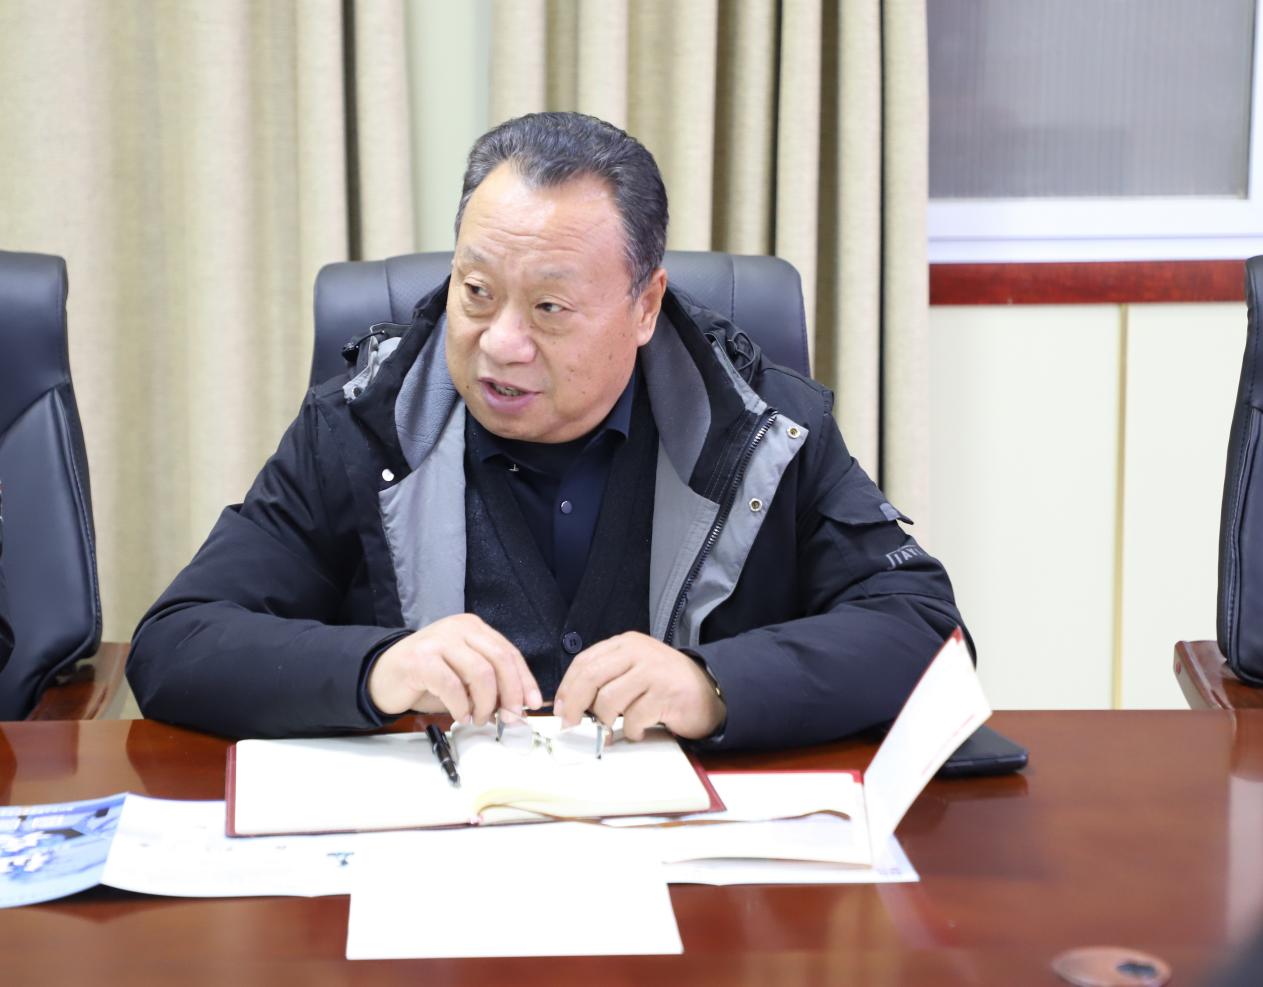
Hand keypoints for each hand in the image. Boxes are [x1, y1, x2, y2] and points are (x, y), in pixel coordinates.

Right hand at [367, 614, 541, 722]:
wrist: (384, 676)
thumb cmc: (428, 678)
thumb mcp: (464, 677)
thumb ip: (489, 683)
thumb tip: (518, 707)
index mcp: (473, 628)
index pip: (509, 652)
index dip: (525, 680)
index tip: (533, 704)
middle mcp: (458, 628)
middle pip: (499, 659)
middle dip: (511, 693)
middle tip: (510, 718)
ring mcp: (438, 640)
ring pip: (480, 672)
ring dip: (485, 703)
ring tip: (479, 719)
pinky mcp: (420, 659)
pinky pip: (452, 685)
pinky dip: (461, 706)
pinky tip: (461, 716)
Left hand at [553, 632, 725, 740]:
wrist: (709, 691)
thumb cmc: (664, 685)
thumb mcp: (633, 670)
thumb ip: (607, 678)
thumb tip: (570, 704)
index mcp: (625, 644)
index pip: (584, 662)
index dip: (567, 688)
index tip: (560, 710)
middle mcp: (638, 652)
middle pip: (591, 678)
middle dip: (575, 706)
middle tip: (570, 727)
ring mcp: (653, 672)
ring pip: (609, 700)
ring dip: (605, 723)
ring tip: (613, 731)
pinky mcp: (666, 694)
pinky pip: (634, 718)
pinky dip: (632, 730)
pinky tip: (640, 730)